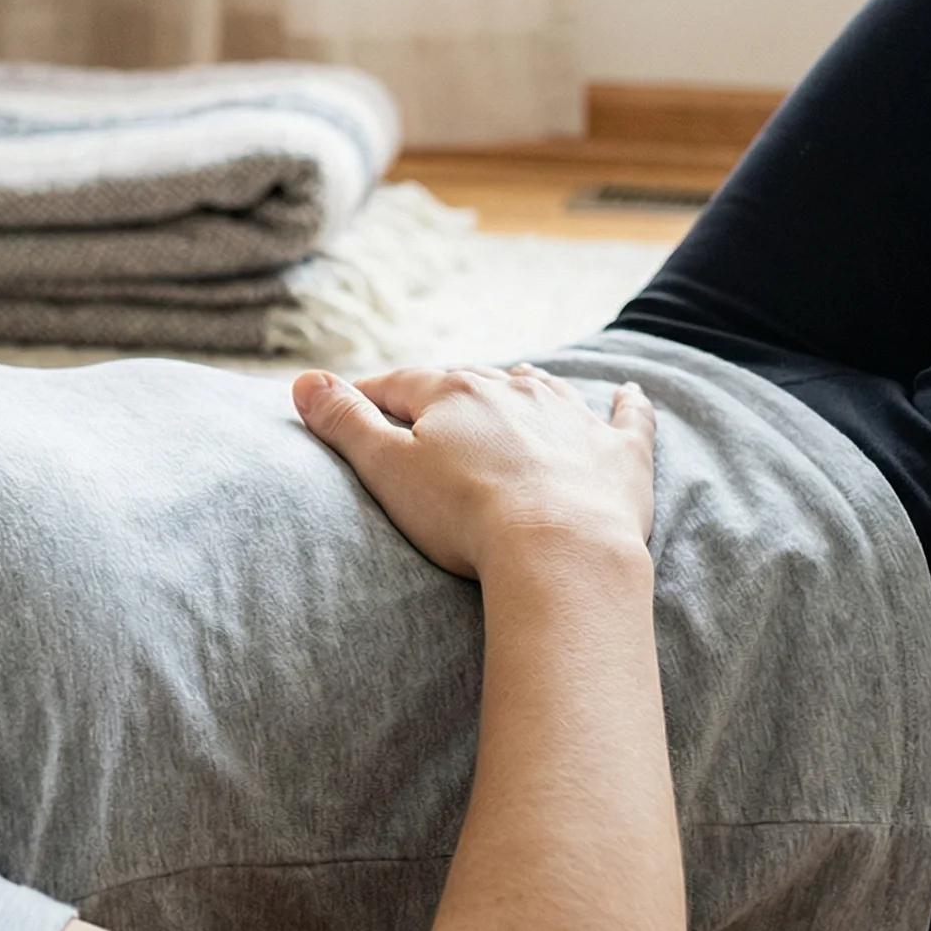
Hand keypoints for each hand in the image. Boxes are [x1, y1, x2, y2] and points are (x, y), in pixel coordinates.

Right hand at [292, 363, 654, 578]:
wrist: (560, 551)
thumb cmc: (464, 515)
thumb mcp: (385, 469)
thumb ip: (343, 423)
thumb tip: (302, 379)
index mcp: (453, 392)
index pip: (400, 384)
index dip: (370, 396)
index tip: (349, 405)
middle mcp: (514, 390)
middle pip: (470, 383)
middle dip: (445, 396)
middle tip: (426, 417)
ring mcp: (572, 417)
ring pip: (541, 389)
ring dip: (522, 391)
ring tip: (511, 393)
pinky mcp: (620, 454)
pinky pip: (627, 417)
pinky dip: (626, 405)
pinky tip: (628, 393)